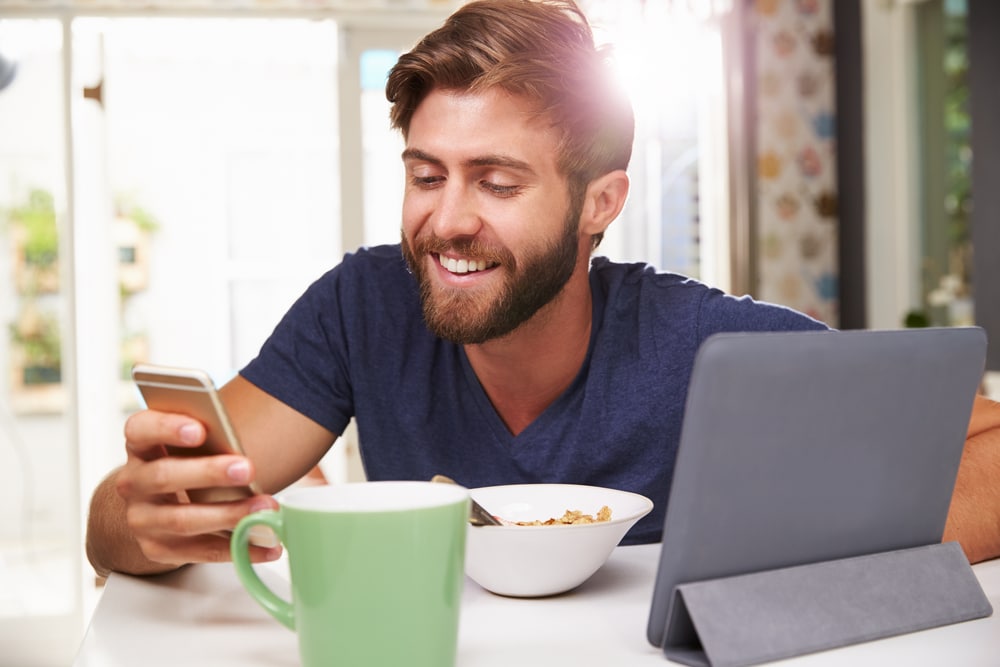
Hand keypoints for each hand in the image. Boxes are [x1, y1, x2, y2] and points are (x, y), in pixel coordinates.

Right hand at [116, 409, 281, 566]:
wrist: (155, 506)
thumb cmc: (183, 463)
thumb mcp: (184, 445)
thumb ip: (208, 437)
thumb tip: (247, 435)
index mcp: (140, 446)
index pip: (140, 430)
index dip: (167, 428)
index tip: (200, 430)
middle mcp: (133, 483)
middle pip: (164, 476)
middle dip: (209, 473)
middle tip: (247, 469)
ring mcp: (142, 519)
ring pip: (182, 519)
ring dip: (229, 514)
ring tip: (265, 508)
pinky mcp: (158, 549)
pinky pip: (201, 550)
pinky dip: (238, 547)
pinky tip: (267, 544)